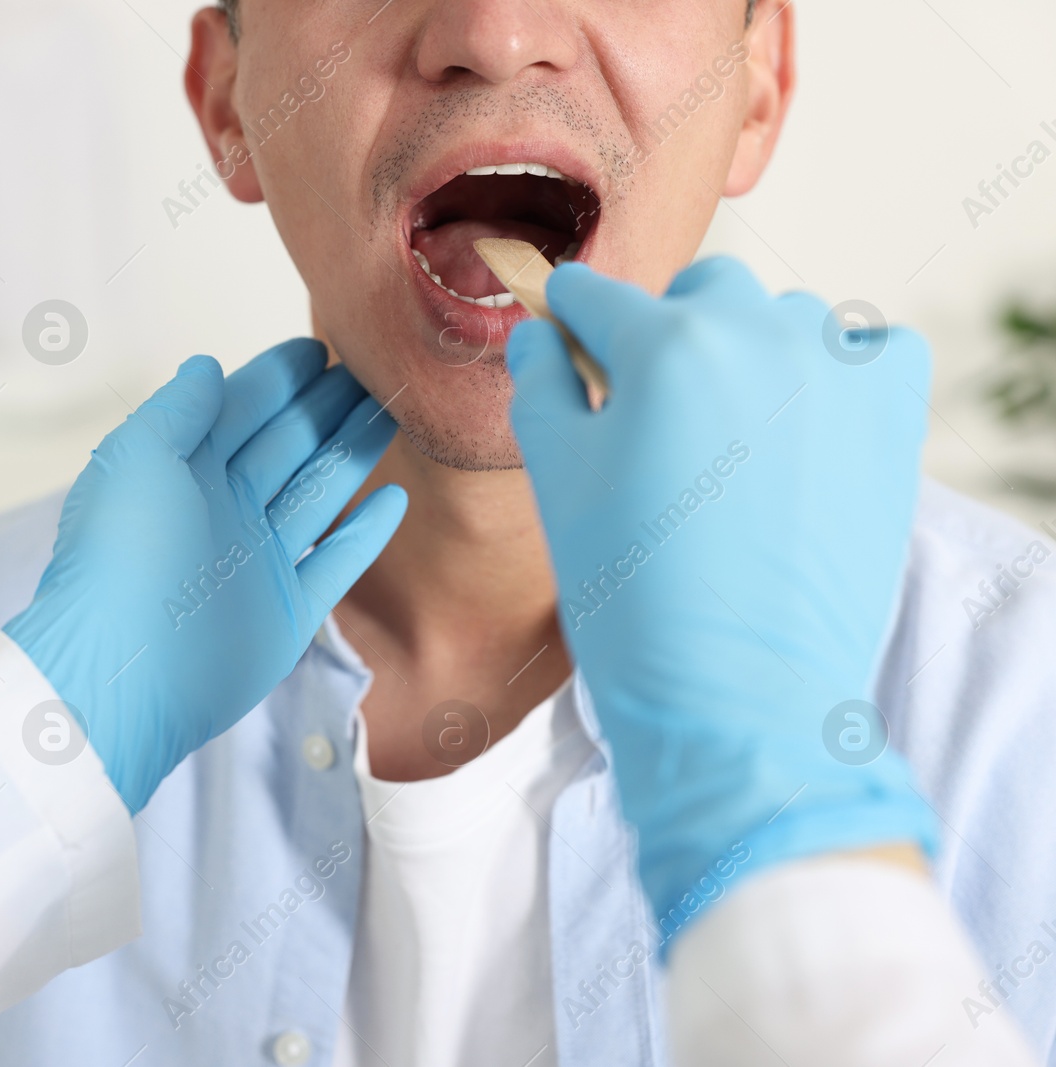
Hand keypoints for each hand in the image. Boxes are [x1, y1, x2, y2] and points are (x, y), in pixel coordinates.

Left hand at [5, 341, 405, 812]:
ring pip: (319, 495)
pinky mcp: (288, 614)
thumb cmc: (118, 559)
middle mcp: (224, 514)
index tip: (320, 345)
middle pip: (287, 448)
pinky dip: (366, 533)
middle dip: (327, 409)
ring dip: (354, 454)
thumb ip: (178, 410)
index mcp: (184, 474)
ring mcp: (259, 565)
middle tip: (375, 373)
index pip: (241, 412)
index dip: (279, 379)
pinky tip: (395, 498)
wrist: (122, 673)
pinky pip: (337, 563)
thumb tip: (206, 366)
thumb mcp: (135, 458)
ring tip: (392, 415)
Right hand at [505, 257, 936, 932]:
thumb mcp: (557, 482)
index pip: (597, 296)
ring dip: (751, 354)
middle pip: (701, 290)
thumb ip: (539, 387)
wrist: (738, 697)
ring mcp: (837, 372)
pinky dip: (838, 373)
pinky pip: (871, 352)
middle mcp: (757, 336)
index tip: (568, 335)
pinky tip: (805, 431)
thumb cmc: (636, 598)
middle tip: (652, 409)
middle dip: (668, 330)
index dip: (570, 317)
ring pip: (785, 319)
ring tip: (730, 438)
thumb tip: (542, 337)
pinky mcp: (893, 417)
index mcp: (663, 347)